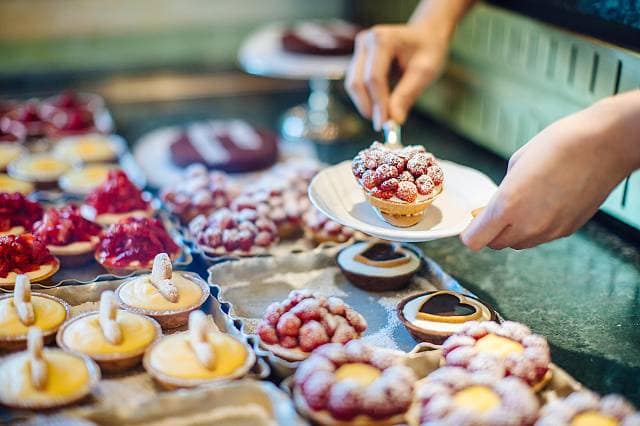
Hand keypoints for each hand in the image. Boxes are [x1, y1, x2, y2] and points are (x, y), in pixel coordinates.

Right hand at [344, 24, 449, 130]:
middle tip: (382, 125)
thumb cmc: (428, 50)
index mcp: (383, 39)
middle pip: (357, 81)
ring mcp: (359, 48)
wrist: (426, 35)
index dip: (378, 103)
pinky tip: (380, 106)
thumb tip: (394, 120)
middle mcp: (366, 41)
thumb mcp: (424, 72)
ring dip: (365, 104)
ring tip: (383, 116)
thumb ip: (407, 95)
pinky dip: (365, 98)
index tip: (385, 124)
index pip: (374, 78)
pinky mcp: (358, 57)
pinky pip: (355, 82)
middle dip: (368, 106)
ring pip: (353, 84)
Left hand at [461, 92, 639, 249]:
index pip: (475, 241)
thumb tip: (498, 203)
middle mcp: (527, 225)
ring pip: (518, 243)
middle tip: (494, 210)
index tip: (473, 220)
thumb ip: (502, 191)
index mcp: (507, 206)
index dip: (470, 232)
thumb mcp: (516, 163)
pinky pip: (541, 237)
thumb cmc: (559, 144)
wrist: (605, 144)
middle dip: (490, 231)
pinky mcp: (567, 230)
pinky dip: (534, 228)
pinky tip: (542, 205)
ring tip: (521, 205)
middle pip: (495, 244)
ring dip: (513, 231)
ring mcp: (549, 230)